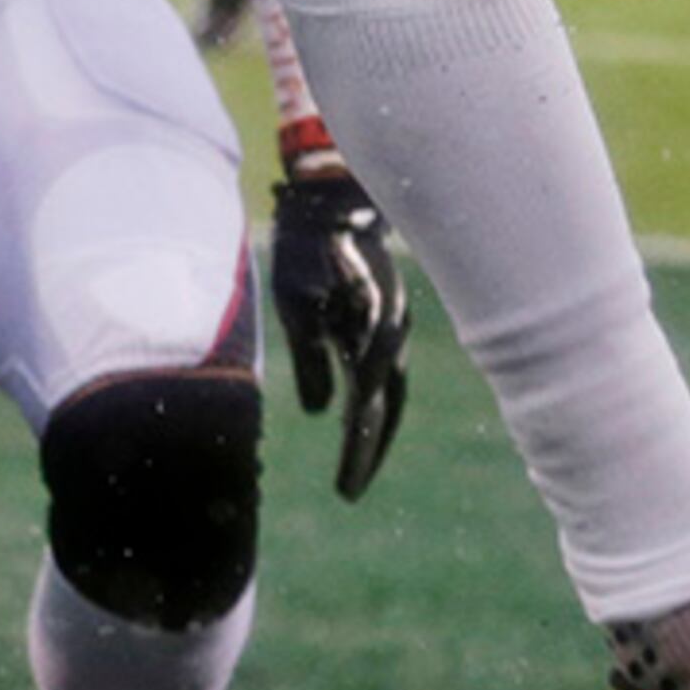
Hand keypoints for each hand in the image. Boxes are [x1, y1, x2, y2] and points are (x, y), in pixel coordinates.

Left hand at [271, 163, 409, 500]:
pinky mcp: (385, 316)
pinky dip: (376, 398)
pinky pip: (386, 370)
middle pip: (388, 408)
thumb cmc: (308, 249)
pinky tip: (358, 412)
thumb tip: (317, 414)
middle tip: (348, 492)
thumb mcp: (296, 303)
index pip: (369, 409)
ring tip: (356, 463)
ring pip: (392, 392)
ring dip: (375, 429)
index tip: (345, 491)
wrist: (332, 197)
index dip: (357, 453)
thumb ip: (310, 359)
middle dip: (368, 452)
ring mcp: (393, 325)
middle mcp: (393, 334)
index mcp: (375, 333)